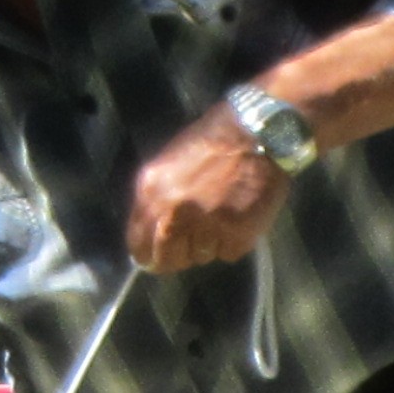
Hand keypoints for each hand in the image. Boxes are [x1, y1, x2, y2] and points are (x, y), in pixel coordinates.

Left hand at [128, 107, 289, 271]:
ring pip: (200, 257)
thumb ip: (155, 200)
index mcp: (151, 192)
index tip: (159, 256)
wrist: (255, 133)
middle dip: (179, 255)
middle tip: (195, 241)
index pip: (138, 243)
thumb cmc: (212, 144)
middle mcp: (173, 213)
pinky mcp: (235, 233)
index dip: (149, 253)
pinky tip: (240, 216)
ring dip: (210, 245)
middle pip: (167, 259)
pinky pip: (228, 254)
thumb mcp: (168, 166)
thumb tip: (152, 234)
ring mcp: (204, 225)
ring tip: (223, 216)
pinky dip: (234, 242)